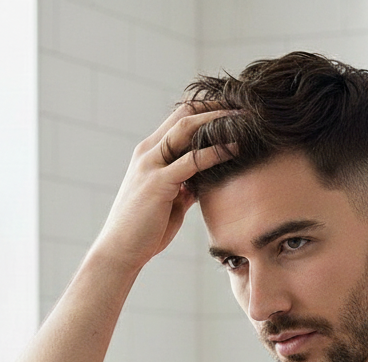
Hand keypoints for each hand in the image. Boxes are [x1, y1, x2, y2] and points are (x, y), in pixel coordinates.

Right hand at [92, 103, 236, 273]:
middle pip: (184, 115)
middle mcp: (148, 152)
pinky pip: (191, 161)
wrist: (121, 251)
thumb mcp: (169, 203)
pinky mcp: (158, 183)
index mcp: (150, 154)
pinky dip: (215, 152)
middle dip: (216, 107)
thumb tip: (200, 185)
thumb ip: (183, 188)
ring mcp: (151, 165)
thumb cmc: (145, 231)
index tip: (233, 111)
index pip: (179, 119)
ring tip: (246, 119)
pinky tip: (235, 148)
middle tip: (245, 105)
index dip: (206, 111)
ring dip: (218, 121)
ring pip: (186, 129)